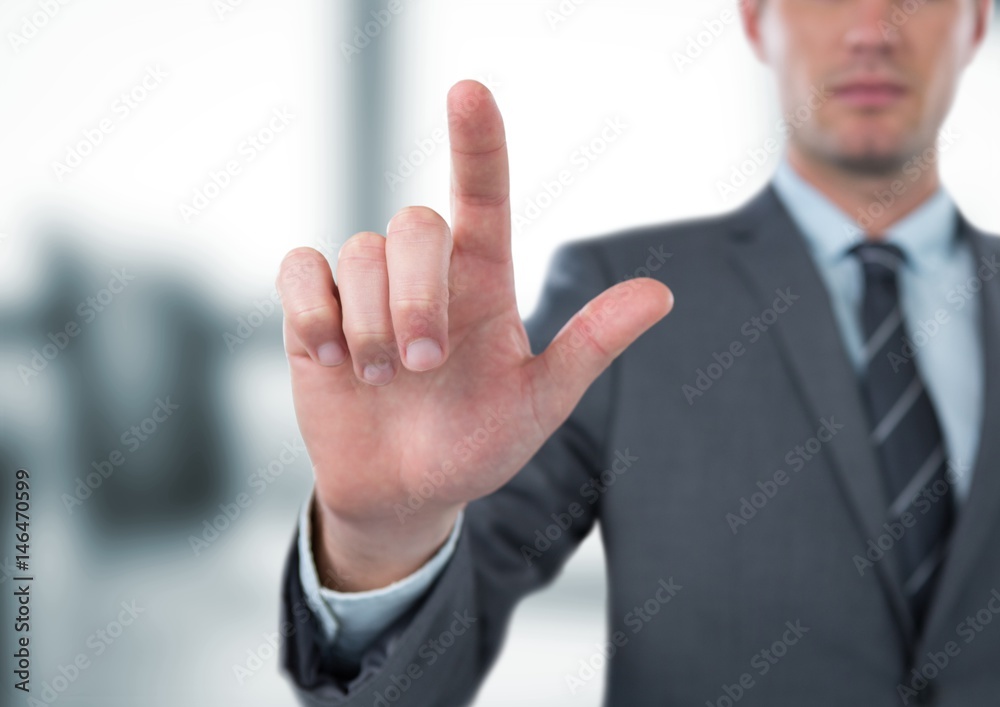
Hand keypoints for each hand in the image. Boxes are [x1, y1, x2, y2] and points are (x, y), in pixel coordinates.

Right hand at [277, 80, 672, 589]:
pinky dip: (313, 312)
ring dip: (369, 325)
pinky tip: (331, 359)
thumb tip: (662, 293)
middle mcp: (427, 271)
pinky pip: (300, 268)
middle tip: (424, 366)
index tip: (468, 91)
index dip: (477, 140)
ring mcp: (365, 287)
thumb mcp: (539, 403)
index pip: (482, 191)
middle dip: (416, 298)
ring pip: (357, 251)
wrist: (405, 490)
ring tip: (384, 379)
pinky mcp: (313, 307)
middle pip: (413, 225)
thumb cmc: (476, 444)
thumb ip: (590, 346)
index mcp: (484, 278)